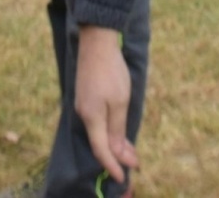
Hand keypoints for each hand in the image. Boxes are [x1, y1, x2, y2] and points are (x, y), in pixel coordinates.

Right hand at [74, 26, 137, 184]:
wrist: (96, 42)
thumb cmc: (111, 71)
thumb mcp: (120, 102)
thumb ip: (117, 129)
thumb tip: (117, 152)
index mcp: (92, 118)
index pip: (102, 150)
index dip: (112, 165)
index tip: (123, 177)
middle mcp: (84, 114)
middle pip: (100, 143)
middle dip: (117, 156)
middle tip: (135, 163)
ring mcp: (83, 105)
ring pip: (98, 132)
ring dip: (114, 143)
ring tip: (130, 151)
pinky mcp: (85, 96)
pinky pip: (97, 121)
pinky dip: (108, 130)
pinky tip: (117, 130)